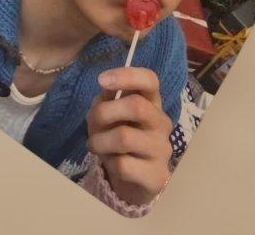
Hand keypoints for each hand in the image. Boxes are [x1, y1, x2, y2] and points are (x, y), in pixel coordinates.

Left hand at [88, 68, 172, 206]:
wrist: (132, 178)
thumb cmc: (118, 136)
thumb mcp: (110, 114)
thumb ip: (108, 99)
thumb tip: (107, 88)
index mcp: (151, 103)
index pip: (150, 80)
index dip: (126, 75)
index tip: (101, 80)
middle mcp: (161, 123)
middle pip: (136, 106)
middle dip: (103, 112)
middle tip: (91, 123)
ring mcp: (162, 150)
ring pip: (124, 137)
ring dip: (99, 140)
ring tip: (95, 145)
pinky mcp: (157, 176)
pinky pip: (123, 165)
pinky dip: (108, 162)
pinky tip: (110, 163)